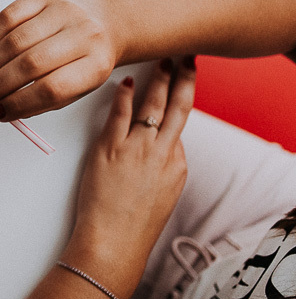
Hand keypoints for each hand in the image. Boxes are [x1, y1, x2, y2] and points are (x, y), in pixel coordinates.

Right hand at [0, 0, 120, 120]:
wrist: (108, 24)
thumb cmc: (89, 60)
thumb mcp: (78, 88)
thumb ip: (43, 101)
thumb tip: (0, 108)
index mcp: (96, 65)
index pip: (52, 89)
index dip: (19, 103)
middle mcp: (83, 34)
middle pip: (30, 64)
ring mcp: (64, 11)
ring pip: (15, 41)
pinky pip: (8, 16)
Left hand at [63, 57, 193, 293]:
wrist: (114, 242)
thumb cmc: (132, 222)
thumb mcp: (162, 193)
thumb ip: (164, 165)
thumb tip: (163, 144)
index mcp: (177, 165)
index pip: (182, 123)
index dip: (185, 97)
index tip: (187, 76)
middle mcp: (161, 154)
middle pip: (178, 108)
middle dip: (183, 79)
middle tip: (186, 55)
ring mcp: (136, 151)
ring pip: (152, 107)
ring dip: (158, 80)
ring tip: (162, 59)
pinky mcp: (110, 151)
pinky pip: (118, 116)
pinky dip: (121, 96)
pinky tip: (124, 81)